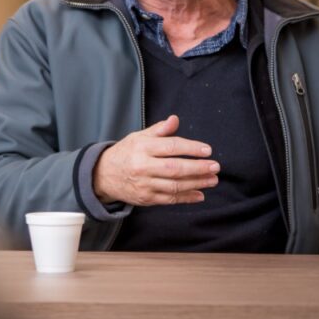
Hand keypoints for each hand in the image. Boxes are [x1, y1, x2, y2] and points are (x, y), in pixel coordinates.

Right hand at [93, 115, 218, 205]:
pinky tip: (199, 194)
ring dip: (196, 183)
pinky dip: (186, 197)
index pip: (171, 146)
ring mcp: (145, 184)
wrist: (103, 175)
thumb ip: (159, 130)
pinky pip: (169, 199)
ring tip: (212, 180)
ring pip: (174, 185)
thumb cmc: (125, 153)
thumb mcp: (138, 136)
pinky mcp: (146, 198)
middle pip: (175, 168)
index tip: (207, 150)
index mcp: (142, 147)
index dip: (191, 148)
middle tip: (215, 167)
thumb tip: (175, 119)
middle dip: (198, 168)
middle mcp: (143, 166)